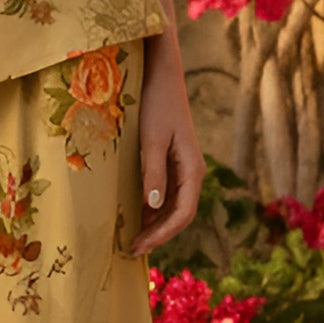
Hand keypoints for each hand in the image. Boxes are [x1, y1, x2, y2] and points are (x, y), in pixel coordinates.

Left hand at [129, 38, 203, 256]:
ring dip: (155, 224)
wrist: (161, 73)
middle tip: (130, 249)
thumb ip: (153, 173)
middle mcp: (192, 172)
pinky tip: (134, 215)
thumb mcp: (151, 139)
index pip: (182, 214)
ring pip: (172, 206)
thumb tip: (153, 208)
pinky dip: (152, 208)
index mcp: (193, 169)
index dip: (161, 235)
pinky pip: (165, 193)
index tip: (138, 246)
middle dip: (157, 235)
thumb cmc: (156, 103)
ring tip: (130, 238)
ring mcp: (183, 167)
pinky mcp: (172, 160)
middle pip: (179, 215)